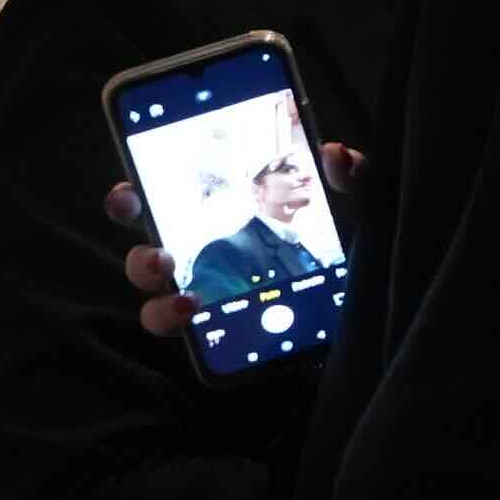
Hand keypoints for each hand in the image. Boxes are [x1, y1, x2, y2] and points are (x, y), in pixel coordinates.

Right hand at [111, 143, 359, 339]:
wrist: (371, 312)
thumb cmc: (349, 250)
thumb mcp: (355, 207)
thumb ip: (352, 176)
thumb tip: (335, 153)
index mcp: (220, 219)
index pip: (162, 204)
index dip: (133, 197)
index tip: (128, 192)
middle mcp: (204, 261)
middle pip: (147, 260)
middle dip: (140, 259)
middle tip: (160, 257)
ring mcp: (211, 303)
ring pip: (158, 308)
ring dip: (160, 306)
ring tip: (187, 302)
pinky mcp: (227, 341)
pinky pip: (198, 346)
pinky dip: (198, 342)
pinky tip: (213, 331)